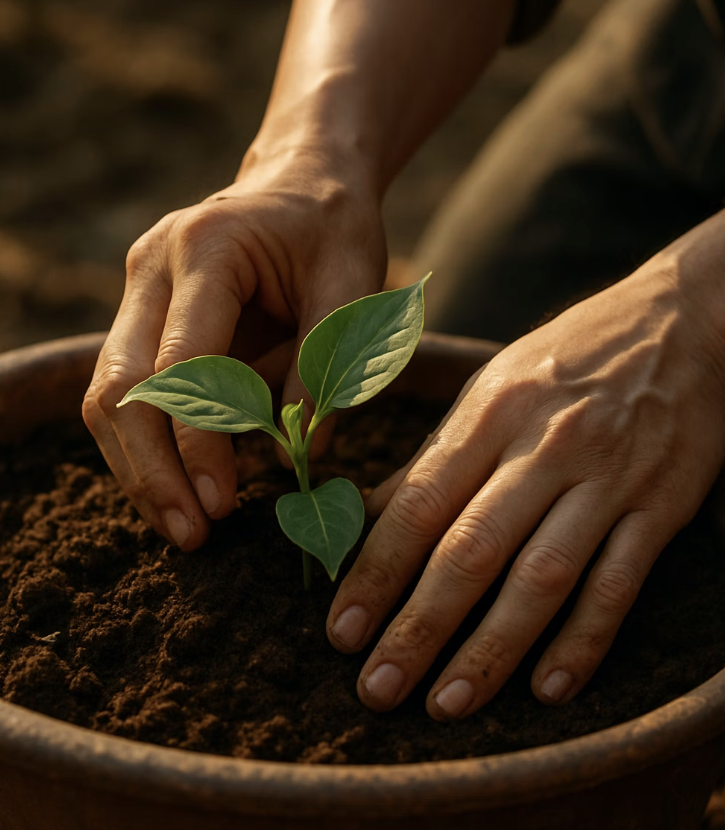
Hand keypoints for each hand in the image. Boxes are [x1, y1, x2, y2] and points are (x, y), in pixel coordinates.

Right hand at [83, 153, 385, 550]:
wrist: (301, 182)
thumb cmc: (333, 228)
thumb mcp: (354, 286)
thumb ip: (327, 366)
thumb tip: (299, 457)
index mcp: (205, 249)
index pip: (181, 365)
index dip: (197, 444)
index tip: (222, 503)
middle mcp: (151, 267)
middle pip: (120, 388)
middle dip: (151, 471)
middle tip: (191, 535)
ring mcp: (136, 290)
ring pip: (107, 396)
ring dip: (138, 468)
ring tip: (181, 525)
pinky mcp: (141, 316)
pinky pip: (126, 391)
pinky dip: (145, 444)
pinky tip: (176, 485)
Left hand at [326, 237, 724, 719]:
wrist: (681, 320)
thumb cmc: (566, 358)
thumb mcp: (491, 386)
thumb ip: (434, 455)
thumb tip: (366, 511)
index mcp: (491, 411)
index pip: (420, 503)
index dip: (376, 571)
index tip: (342, 630)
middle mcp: (545, 446)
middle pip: (472, 549)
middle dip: (419, 626)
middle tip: (375, 689)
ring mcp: (607, 478)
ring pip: (542, 576)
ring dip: (491, 648)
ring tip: (446, 704)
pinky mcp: (660, 505)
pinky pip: (618, 583)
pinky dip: (584, 640)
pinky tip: (548, 689)